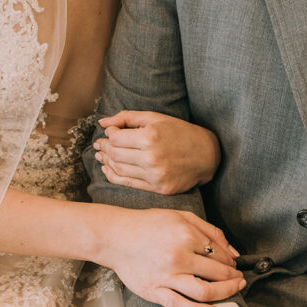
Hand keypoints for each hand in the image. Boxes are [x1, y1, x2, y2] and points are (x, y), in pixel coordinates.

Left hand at [95, 110, 220, 193]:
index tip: (110, 132)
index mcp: (150, 137)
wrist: (206, 154)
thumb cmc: (179, 132)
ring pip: (119, 170)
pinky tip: (108, 169)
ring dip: (107, 162)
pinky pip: (128, 184)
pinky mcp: (159, 189)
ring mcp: (155, 176)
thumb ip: (127, 118)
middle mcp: (152, 158)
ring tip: (102, 155)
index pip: (116, 138)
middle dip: (105, 148)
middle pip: (115, 154)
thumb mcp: (155, 118)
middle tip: (101, 144)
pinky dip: (114, 176)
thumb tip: (102, 122)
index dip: (109, 134)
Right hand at [104, 207, 243, 306]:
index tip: (234, 265)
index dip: (231, 261)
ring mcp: (167, 276)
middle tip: (239, 280)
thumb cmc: (149, 224)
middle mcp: (179, 256)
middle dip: (233, 277)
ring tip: (235, 291)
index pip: (220, 253)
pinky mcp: (155, 292)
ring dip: (226, 293)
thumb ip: (210, 230)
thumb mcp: (181, 217)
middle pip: (217, 273)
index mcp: (186, 235)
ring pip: (205, 291)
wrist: (116, 237)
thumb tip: (234, 252)